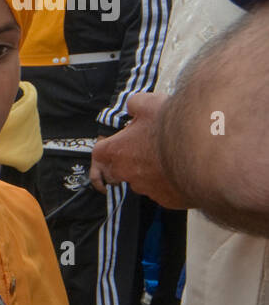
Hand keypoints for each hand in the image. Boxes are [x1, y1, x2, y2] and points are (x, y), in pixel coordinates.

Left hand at [92, 93, 187, 207]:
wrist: (205, 150)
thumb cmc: (173, 126)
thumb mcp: (148, 104)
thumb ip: (134, 105)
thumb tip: (132, 107)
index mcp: (116, 152)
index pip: (99, 154)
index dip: (108, 147)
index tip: (115, 144)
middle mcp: (127, 174)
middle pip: (119, 171)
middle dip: (130, 162)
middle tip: (146, 150)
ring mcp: (147, 190)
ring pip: (144, 182)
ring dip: (153, 172)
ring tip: (173, 157)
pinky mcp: (168, 200)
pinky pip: (166, 192)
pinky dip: (172, 183)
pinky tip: (185, 170)